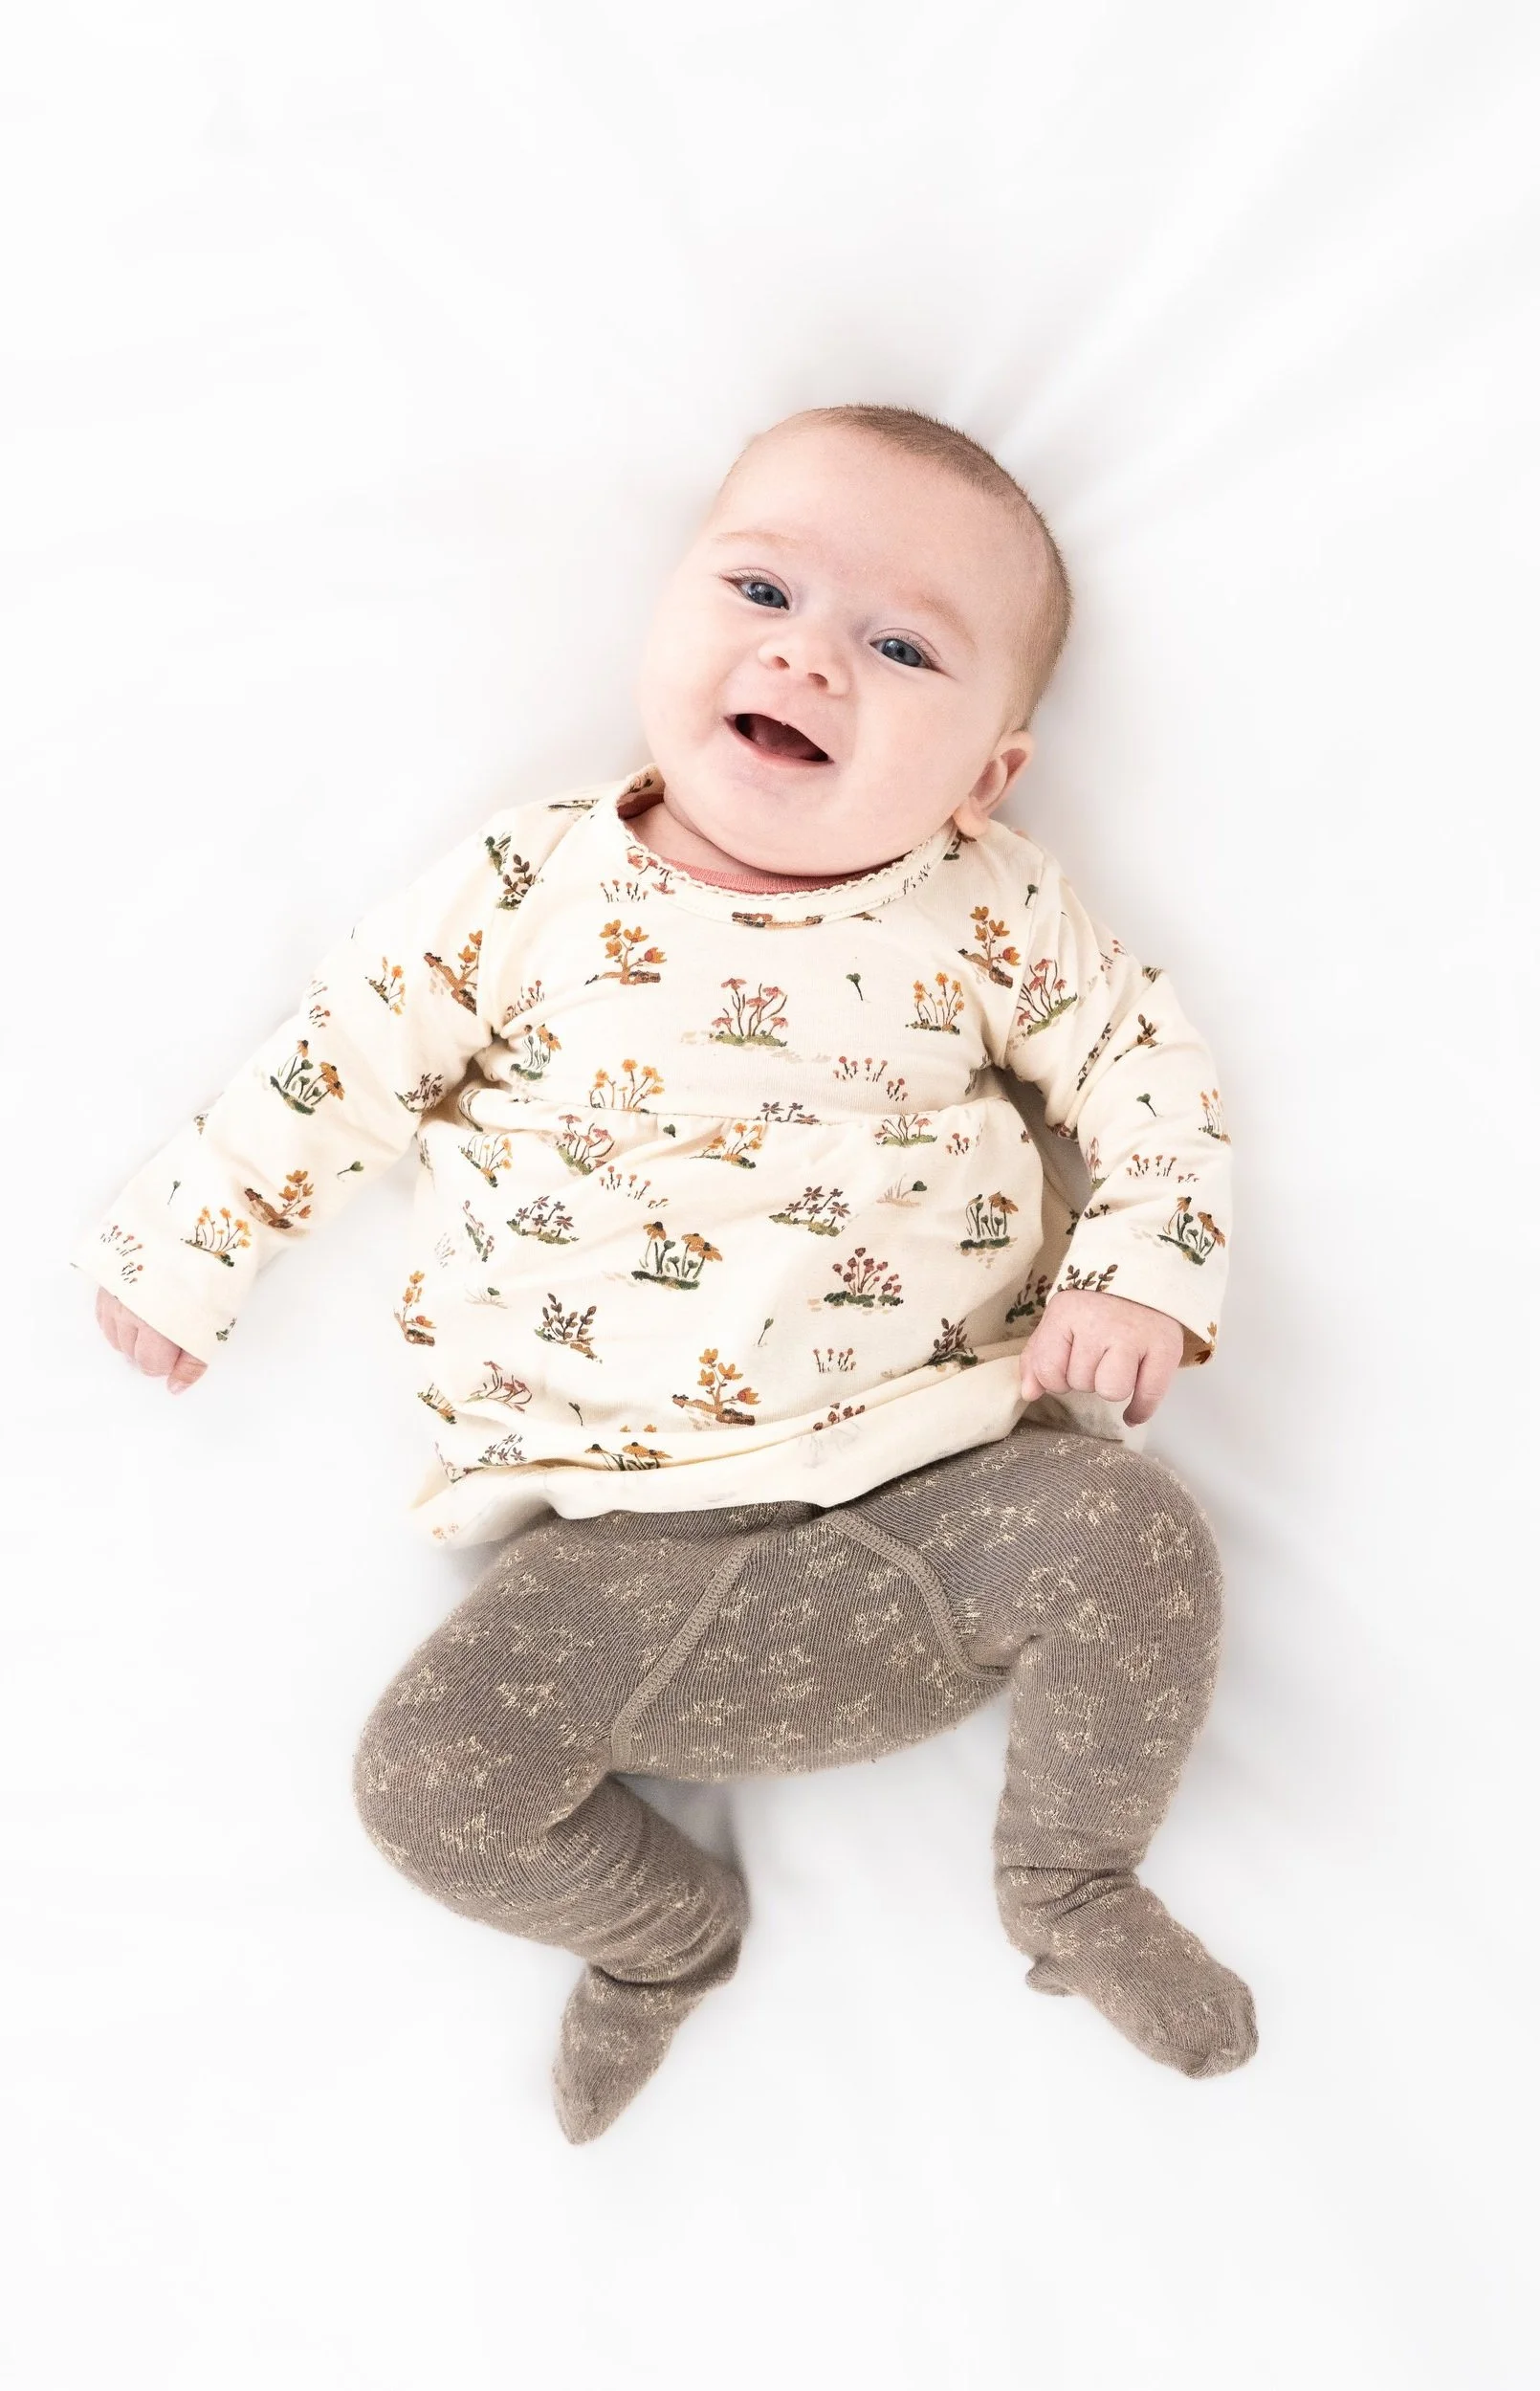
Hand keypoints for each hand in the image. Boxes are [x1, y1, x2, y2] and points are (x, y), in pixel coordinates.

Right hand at [95, 1288, 206, 1395]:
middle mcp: (127, 1311)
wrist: (194, 1227)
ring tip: (158, 1319)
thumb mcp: (212, 1325)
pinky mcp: (106, 1283)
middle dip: (153, 1351)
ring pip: (116, 1338)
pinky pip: (105, 1319)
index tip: (181, 1347)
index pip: (150, 1364)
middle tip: (173, 1330)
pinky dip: (120, 1322)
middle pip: (132, 1353)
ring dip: (134, 1338)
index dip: (169, 1362)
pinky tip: (140, 1311)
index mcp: (154, 1324)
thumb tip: (174, 1388)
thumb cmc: (207, 1280)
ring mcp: (114, 1296)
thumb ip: (193, 1362)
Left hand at [1018, 1289, 1182, 1426]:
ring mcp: (1135, 1336)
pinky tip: (1132, 1412)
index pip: (1049, 1371)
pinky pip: (1148, 1396)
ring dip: (1111, 1387)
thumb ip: (1038, 1356)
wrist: (1144, 1275)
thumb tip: (1029, 1393)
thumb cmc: (1095, 1304)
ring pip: (1112, 1391)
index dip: (1055, 1377)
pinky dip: (1139, 1410)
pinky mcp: (1166, 1347)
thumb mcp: (1059, 1319)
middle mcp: (1100, 1324)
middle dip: (1086, 1377)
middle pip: (1081, 1383)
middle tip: (1099, 1356)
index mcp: (1067, 1313)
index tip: (1068, 1364)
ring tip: (1116, 1368)